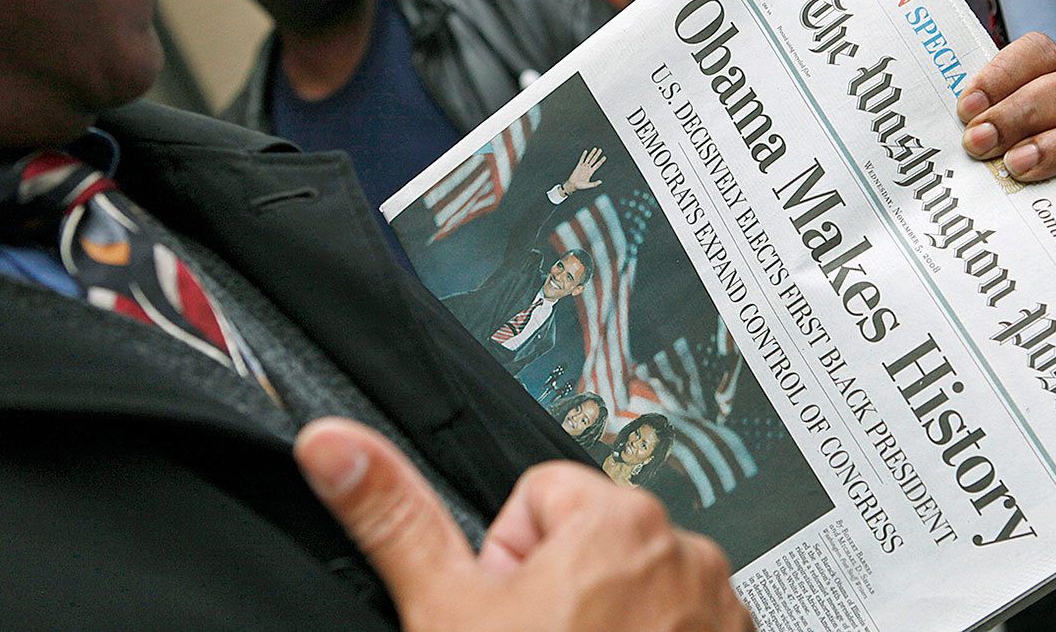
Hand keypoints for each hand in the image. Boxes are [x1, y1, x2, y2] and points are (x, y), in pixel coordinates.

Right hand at [295, 418, 751, 631]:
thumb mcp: (446, 612)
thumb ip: (395, 516)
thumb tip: (334, 443)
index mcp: (617, 519)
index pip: (540, 497)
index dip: (508, 560)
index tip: (511, 612)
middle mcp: (687, 553)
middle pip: (591, 543)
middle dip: (560, 592)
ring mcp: (722, 611)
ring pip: (637, 589)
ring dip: (609, 624)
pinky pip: (683, 628)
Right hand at [561, 147, 605, 195]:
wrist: (573, 185)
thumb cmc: (580, 186)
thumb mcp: (588, 185)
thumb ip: (594, 184)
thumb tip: (601, 182)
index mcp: (591, 172)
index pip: (597, 165)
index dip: (601, 161)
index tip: (605, 157)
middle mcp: (588, 168)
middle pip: (594, 160)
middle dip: (597, 155)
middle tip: (600, 150)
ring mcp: (583, 166)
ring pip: (588, 158)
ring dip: (592, 153)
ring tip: (595, 148)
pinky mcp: (578, 166)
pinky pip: (582, 159)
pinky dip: (584, 155)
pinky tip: (586, 151)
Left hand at [956, 32, 1055, 221]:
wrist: (1032, 245)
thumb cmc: (990, 186)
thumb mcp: (971, 151)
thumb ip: (967, 123)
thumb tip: (952, 79)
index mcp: (1044, 91)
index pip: (1040, 52)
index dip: (1003, 73)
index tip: (966, 108)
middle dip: (1018, 114)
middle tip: (979, 144)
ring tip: (1017, 167)